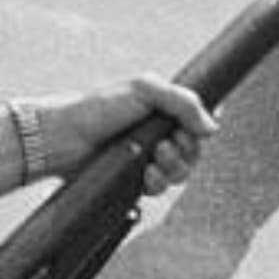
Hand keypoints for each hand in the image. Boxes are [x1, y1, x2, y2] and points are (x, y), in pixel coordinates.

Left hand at [29, 74, 216, 195]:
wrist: (65, 136)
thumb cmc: (99, 107)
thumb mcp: (144, 90)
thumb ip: (183, 102)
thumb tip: (213, 127)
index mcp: (161, 110)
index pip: (198, 123)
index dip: (200, 130)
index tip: (192, 129)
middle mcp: (157, 134)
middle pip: (194, 151)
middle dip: (186, 150)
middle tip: (165, 144)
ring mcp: (147, 158)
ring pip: (181, 173)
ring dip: (173, 167)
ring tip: (155, 157)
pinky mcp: (135, 180)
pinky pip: (161, 188)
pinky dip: (157, 182)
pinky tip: (146, 174)